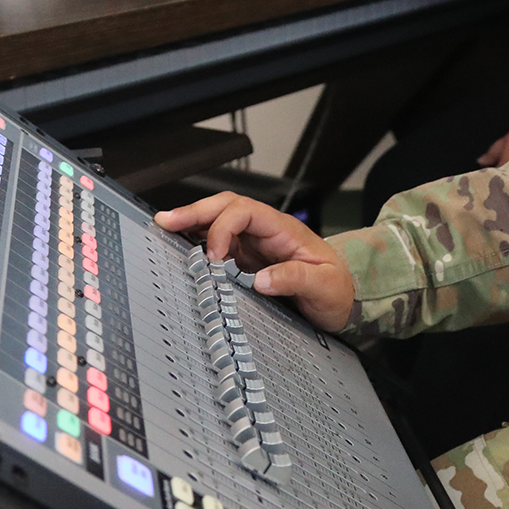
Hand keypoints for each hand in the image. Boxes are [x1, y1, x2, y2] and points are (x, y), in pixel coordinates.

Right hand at [154, 192, 355, 333]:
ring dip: (192, 223)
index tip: (214, 257)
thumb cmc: (337, 289)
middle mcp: (266, 232)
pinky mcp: (247, 260)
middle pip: (226, 207)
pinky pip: (218, 245)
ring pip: (218, 222)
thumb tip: (261, 280)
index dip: (223, 227)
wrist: (343, 300)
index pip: (245, 212)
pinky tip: (182, 247)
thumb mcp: (324, 285)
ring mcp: (255, 245)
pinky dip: (198, 243)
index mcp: (284, 230)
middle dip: (195, 211)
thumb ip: (295, 279)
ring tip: (164, 228)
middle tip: (166, 220)